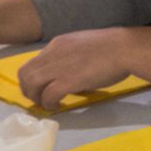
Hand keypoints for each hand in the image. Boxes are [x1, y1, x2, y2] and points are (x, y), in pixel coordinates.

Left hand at [18, 28, 134, 109]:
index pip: (34, 62)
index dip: (34, 77)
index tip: (41, 87)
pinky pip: (48, 95)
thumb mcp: (85, 46)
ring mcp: (60, 67)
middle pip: (25, 73)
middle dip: (28, 89)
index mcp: (58, 44)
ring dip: (36, 98)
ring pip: (31, 84)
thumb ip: (73, 58)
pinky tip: (58, 106)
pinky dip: (49, 103)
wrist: (125, 48)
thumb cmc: (115, 47)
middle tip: (39, 99)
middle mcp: (53, 54)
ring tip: (47, 104)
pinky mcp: (68, 81)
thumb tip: (72, 75)